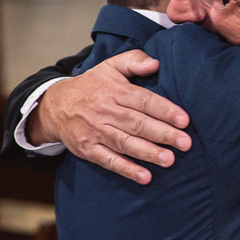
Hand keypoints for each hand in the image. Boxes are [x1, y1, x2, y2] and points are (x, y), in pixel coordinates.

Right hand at [34, 50, 190, 184]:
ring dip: (148, 153)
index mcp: (114, 91)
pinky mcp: (87, 149)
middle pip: (137, 123)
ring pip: (125, 143)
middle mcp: (104, 111)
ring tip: (169, 160)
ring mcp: (95, 131)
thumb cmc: (93, 86)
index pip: (143, 100)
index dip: (164, 110)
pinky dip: (127, 169)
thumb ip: (134, 61)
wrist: (54, 105)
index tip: (184, 120)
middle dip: (163, 134)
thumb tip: (156, 63)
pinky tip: (145, 177)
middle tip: (185, 143)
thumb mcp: (110, 67)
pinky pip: (108, 160)